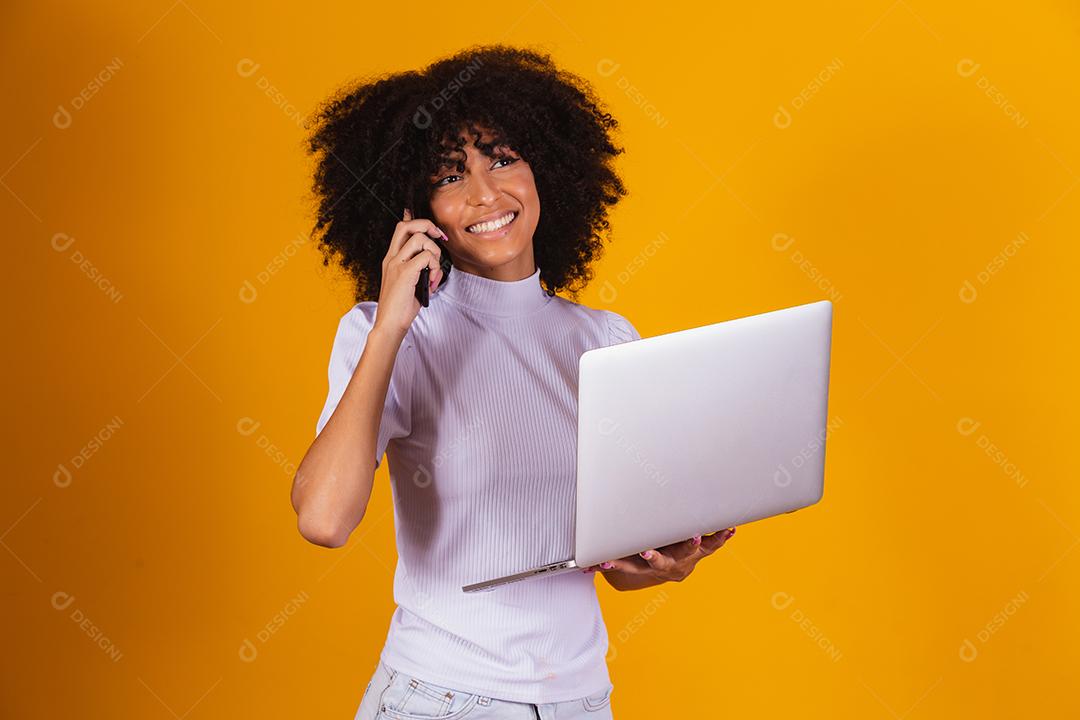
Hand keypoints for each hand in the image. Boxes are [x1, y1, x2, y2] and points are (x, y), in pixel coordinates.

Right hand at [375, 207, 447, 335]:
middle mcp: (392, 258)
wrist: (390, 324)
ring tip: (434, 273)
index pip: (401, 229)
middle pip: (407, 225)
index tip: (434, 230)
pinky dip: (435, 268)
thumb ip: (419, 270)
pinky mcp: (404, 273)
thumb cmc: (400, 308)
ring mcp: (397, 264)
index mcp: (391, 259)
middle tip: (439, 238)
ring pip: (421, 240)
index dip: (417, 221)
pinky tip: (432, 283)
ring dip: (435, 254)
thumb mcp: (410, 284)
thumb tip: (435, 263)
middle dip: (428, 226)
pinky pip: (427, 258)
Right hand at [582, 527, 736, 584]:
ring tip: (695, 536)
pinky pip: (712, 546)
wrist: (672, 569)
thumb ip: (609, 560)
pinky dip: (720, 537)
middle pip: (660, 563)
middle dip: (656, 557)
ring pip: (690, 554)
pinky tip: (729, 528)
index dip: (619, 566)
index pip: (630, 567)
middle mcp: (668, 566)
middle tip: (649, 551)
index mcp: (647, 566)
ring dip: (694, 545)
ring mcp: (687, 560)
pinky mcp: (701, 552)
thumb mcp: (629, 560)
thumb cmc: (647, 557)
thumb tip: (580, 565)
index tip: (607, 561)